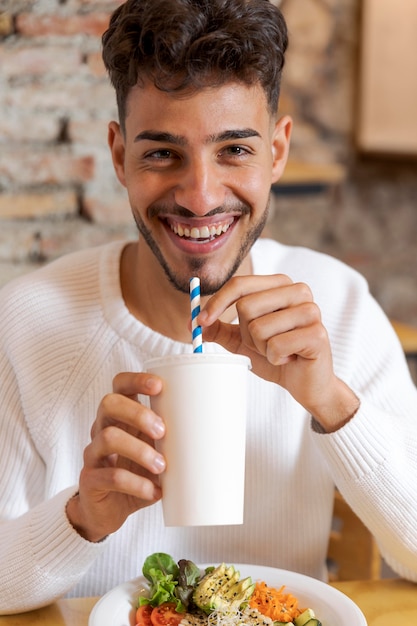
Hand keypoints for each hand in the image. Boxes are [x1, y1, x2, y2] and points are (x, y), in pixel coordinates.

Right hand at [66, 372, 165, 541]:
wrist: (109, 511)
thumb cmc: (138, 473)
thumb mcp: (155, 451)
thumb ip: (171, 438)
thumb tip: (212, 431)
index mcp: (120, 416)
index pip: (119, 385)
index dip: (136, 380)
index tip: (159, 386)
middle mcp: (101, 429)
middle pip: (109, 403)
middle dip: (138, 413)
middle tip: (162, 431)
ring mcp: (93, 454)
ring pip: (108, 437)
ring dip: (140, 450)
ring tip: (162, 466)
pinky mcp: (90, 480)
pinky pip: (110, 476)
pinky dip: (137, 484)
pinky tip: (154, 492)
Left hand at [199, 275, 358, 430]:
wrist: (306, 383)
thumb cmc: (277, 356)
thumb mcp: (242, 340)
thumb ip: (220, 328)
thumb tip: (193, 321)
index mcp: (280, 284)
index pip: (240, 284)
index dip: (217, 302)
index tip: (200, 322)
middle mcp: (298, 290)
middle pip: (246, 306)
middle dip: (246, 334)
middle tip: (263, 345)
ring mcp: (311, 310)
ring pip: (259, 328)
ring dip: (261, 348)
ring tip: (279, 352)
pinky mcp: (317, 334)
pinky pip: (276, 346)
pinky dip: (276, 359)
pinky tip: (290, 359)